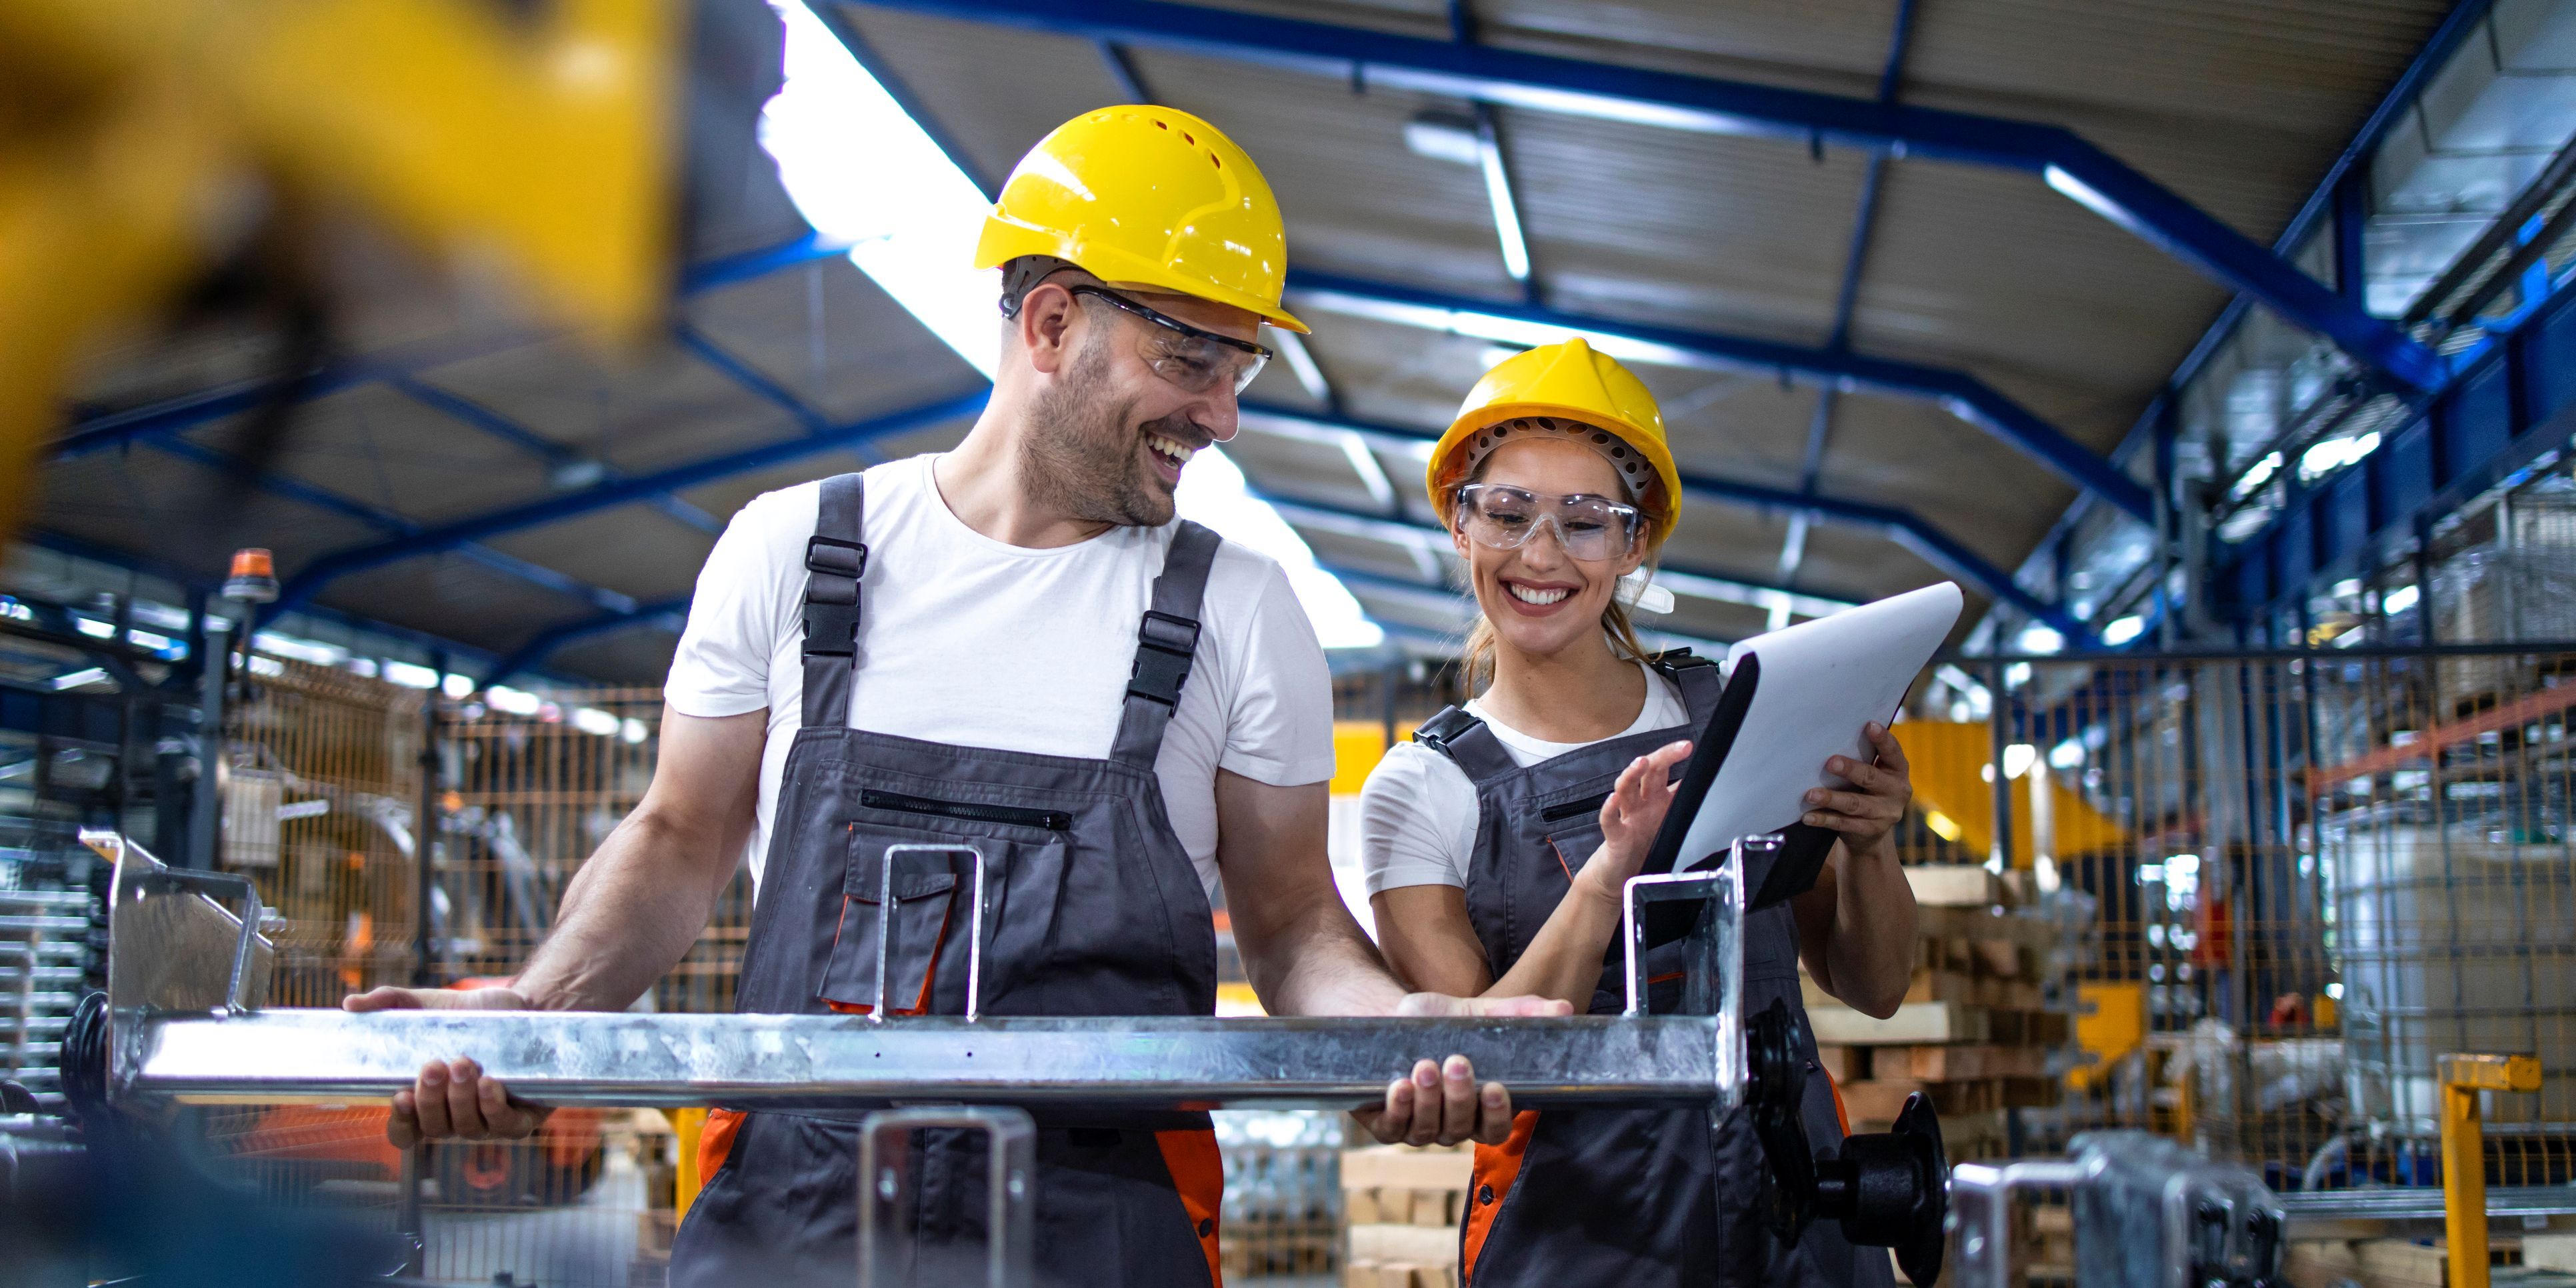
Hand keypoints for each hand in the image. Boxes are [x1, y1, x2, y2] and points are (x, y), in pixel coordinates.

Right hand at [343, 984, 550, 1145]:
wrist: (529, 1007)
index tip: (398, 1096)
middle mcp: (455, 1118)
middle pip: (433, 1128)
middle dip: (430, 1099)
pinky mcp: (522, 1119)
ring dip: (461, 1098)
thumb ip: (391, 1002)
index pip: (404, 1132)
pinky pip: (505, 1126)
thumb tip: (350, 1003)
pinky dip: (494, 1109)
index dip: (399, 1123)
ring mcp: (488, 1122)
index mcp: (428, 1101)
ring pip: (467, 1128)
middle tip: (433, 1066)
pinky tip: (490, 1085)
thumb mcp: (431, 1005)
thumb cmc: (473, 1014)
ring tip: (464, 1063)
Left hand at [1349, 992, 1569, 1145]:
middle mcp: (1450, 1124)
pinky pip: (1392, 1128)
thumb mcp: (1476, 1014)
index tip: (1496, 1086)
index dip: (1499, 1114)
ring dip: (1430, 1100)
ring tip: (1426, 1066)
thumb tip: (1565, 1010)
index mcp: (1478, 1108)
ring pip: (1428, 1130)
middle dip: (1460, 1098)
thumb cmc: (1437, 1023)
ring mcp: (1416, 1127)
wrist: (1384, 1018)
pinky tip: (1400, 1086)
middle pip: (1462, 1128)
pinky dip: (1398, 1109)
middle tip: (1457, 1062)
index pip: (1496, 1128)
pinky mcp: (1384, 1123)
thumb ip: (1518, 1014)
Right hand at [1581, 740, 1691, 900]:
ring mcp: (1627, 817)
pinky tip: (1613, 800)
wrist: (1619, 873)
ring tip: (1641, 763)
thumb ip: (1681, 806)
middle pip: (1648, 773)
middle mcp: (1641, 803)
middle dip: (1663, 757)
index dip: (1674, 756)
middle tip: (1680, 748)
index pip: (1663, 770)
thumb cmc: (1644, 844)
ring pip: (1626, 789)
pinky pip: (1609, 821)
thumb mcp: (1668, 823)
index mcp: (1656, 799)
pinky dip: (1609, 809)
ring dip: (1632, 774)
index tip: (1688, 746)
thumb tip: (1706, 789)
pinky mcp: (1615, 836)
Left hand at [1803, 721, 1911, 853]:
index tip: (1870, 725)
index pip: (1893, 752)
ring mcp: (1885, 813)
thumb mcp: (1874, 773)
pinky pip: (1844, 823)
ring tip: (1810, 794)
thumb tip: (1831, 736)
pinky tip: (1808, 816)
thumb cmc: (1867, 789)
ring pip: (1855, 804)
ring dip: (1831, 798)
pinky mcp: (1870, 831)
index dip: (1883, 739)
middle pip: (1870, 778)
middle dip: (1850, 769)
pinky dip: (1824, 819)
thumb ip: (1863, 758)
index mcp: (1898, 770)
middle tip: (1830, 762)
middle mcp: (1896, 791)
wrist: (1872, 832)